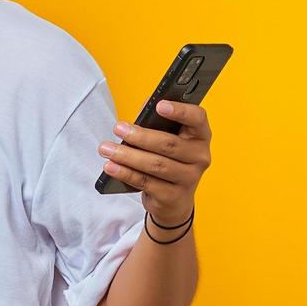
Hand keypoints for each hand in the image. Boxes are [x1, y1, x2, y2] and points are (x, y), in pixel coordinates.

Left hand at [97, 100, 211, 224]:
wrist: (173, 200)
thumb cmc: (168, 160)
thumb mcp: (167, 138)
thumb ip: (157, 122)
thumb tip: (145, 107)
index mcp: (200, 136)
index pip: (197, 118)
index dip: (180, 111)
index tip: (159, 105)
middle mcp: (200, 157)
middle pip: (169, 144)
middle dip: (140, 136)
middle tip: (118, 128)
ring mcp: (189, 179)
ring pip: (155, 165)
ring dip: (127, 156)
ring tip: (106, 148)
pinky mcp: (173, 197)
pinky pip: (146, 182)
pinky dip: (125, 173)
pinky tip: (111, 167)